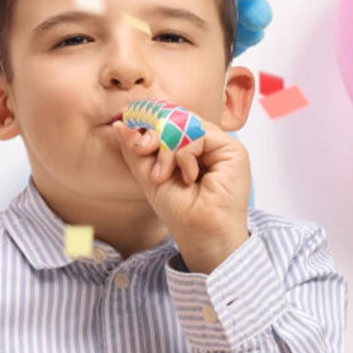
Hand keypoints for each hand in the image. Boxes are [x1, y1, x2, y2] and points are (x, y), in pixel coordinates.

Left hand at [118, 115, 250, 273]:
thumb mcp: (148, 175)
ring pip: (184, 124)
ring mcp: (220, 146)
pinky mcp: (233, 150)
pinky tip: (189, 176)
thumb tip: (119, 124)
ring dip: (166, 149)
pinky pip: (199, 133)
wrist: (200, 233)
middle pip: (175, 118)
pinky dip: (184, 153)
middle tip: (143, 150)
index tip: (134, 141)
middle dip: (153, 134)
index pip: (166, 123)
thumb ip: (136, 150)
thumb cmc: (179, 210)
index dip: (148, 125)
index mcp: (188, 149)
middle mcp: (206, 145)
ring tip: (163, 175)